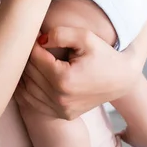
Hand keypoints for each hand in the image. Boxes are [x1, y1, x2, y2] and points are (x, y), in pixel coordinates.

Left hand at [14, 26, 138, 119]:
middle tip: (31, 42)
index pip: (34, 57)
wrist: (122, 79)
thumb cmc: (103, 55)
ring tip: (31, 56)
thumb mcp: (85, 37)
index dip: (31, 41)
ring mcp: (61, 110)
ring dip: (24, 71)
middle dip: (27, 55)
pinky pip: (32, 102)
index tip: (36, 32)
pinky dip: (26, 88)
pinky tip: (28, 74)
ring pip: (27, 88)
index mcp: (64, 79)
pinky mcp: (62, 115)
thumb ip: (60, 33)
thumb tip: (39, 39)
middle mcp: (60, 99)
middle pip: (29, 72)